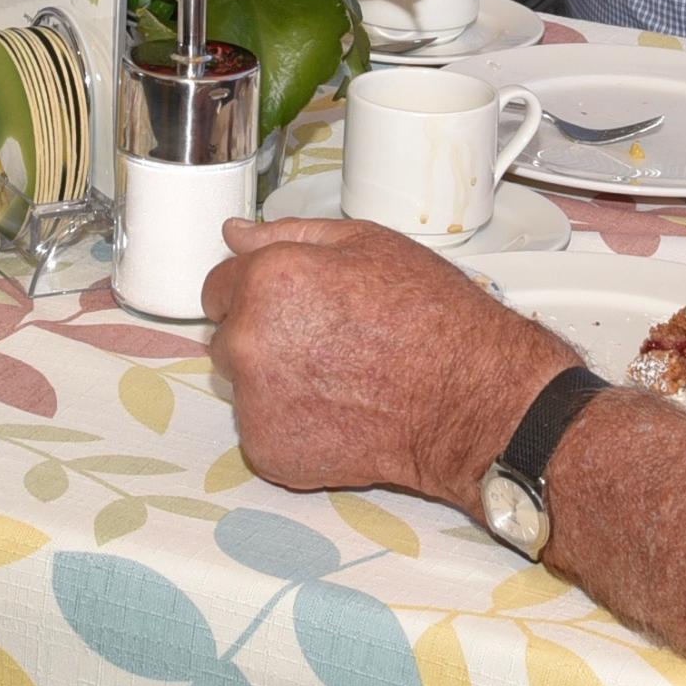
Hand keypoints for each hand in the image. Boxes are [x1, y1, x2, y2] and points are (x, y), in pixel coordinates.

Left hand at [204, 216, 573, 505]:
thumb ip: (288, 235)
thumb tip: (236, 235)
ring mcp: (254, 402)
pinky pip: (263, 429)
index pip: (216, 286)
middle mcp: (248, 340)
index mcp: (266, 281)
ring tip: (338, 379)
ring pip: (244, 386)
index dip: (255, 292)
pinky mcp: (267, 451)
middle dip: (265, 338)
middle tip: (327, 343)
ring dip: (275, 383)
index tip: (291, 306)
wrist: (469, 400)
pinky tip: (338, 413)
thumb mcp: (366, 244)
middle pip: (227, 336)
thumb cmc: (431, 320)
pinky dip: (291, 425)